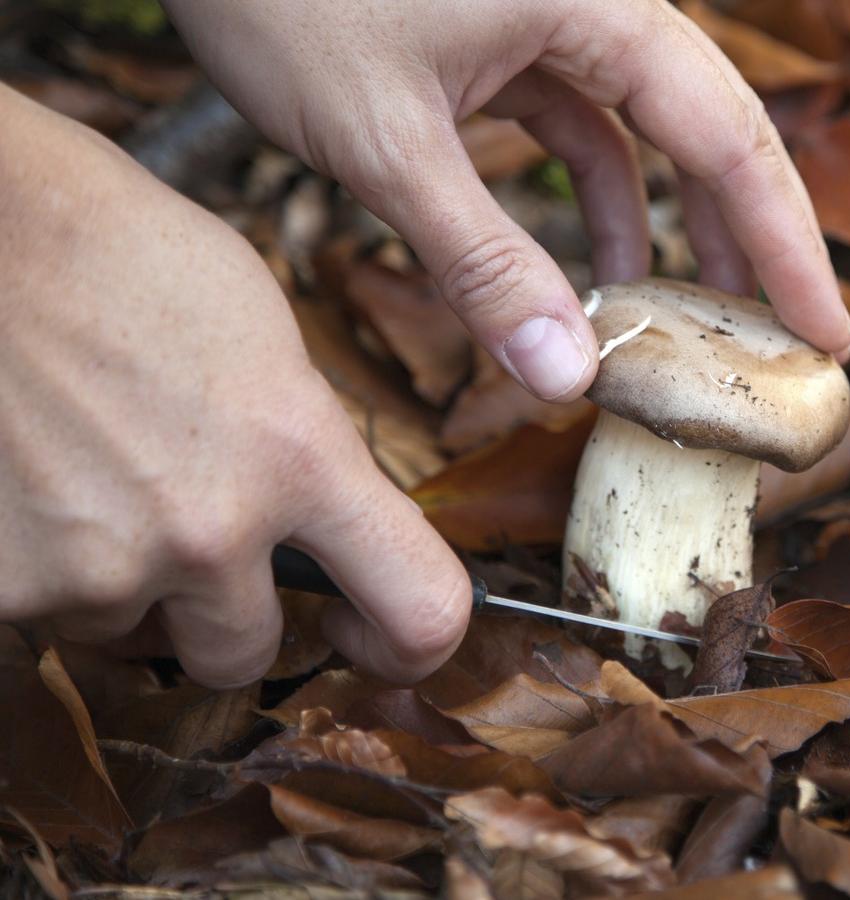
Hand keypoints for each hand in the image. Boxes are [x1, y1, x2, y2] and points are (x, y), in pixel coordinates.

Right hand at [0, 88, 469, 687]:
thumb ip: (310, 452)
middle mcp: (207, 530)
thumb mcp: (268, 341)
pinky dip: (40, 568)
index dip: (409, 646)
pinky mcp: (1, 585)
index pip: (422, 611)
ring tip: (91, 476)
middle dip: (222, 617)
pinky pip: (44, 615)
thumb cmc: (124, 257)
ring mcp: (96, 566)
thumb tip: (334, 532)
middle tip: (186, 544)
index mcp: (300, 457)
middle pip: (245, 657)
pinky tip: (31, 482)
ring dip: (121, 584)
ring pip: (131, 633)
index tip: (371, 632)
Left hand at [162, 0, 849, 401]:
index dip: (788, 247)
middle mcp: (598, 3)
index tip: (827, 333)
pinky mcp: (507, 31)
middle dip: (747, 243)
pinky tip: (596, 276)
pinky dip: (596, 198)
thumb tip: (569, 378)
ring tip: (689, 329)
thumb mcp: (387, 139)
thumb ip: (484, 261)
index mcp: (599, 6)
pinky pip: (582, 121)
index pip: (731, 140)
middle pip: (711, 132)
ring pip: (650, 132)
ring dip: (671, 229)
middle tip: (784, 344)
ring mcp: (554, 14)